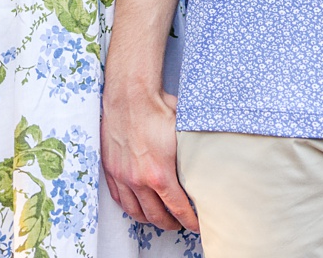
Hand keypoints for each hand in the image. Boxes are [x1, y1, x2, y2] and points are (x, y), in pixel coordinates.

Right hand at [104, 79, 198, 232]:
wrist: (129, 97)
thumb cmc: (159, 110)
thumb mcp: (185, 131)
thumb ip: (193, 151)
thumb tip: (211, 159)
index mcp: (160, 173)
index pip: (177, 207)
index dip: (188, 220)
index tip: (195, 225)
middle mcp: (138, 180)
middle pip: (155, 215)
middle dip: (170, 224)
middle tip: (179, 224)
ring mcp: (122, 177)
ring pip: (135, 211)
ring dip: (149, 219)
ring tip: (160, 218)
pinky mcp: (111, 171)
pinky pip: (119, 199)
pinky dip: (130, 207)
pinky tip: (138, 206)